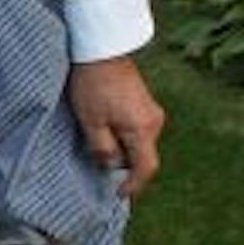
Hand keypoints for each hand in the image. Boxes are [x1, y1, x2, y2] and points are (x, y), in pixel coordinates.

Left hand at [67, 55, 165, 197]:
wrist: (101, 50)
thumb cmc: (92, 85)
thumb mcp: (90, 121)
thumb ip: (102, 148)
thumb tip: (110, 165)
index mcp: (143, 129)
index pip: (145, 168)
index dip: (133, 185)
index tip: (118, 195)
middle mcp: (154, 122)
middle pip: (143, 156)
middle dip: (125, 169)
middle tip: (103, 178)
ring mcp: (151, 111)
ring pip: (140, 143)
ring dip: (123, 153)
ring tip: (99, 155)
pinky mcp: (143, 103)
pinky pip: (137, 130)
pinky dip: (124, 139)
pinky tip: (105, 137)